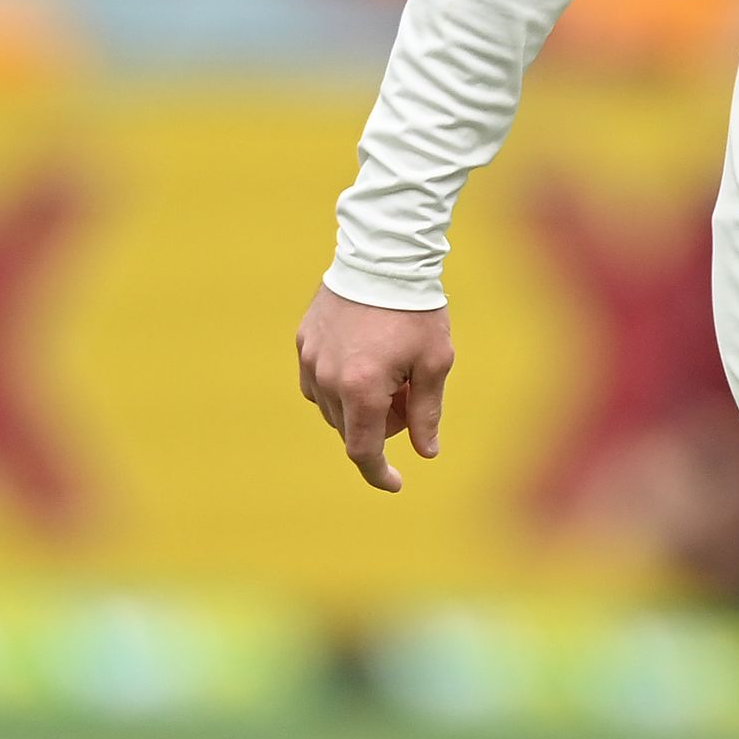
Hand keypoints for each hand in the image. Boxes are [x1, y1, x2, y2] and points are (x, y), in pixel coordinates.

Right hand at [294, 284, 454, 491]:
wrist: (384, 255)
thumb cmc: (416, 309)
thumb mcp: (434, 362)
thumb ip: (427, 413)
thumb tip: (427, 452)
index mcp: (361, 388)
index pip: (363, 451)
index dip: (379, 473)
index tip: (395, 483)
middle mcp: (328, 379)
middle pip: (351, 428)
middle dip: (381, 424)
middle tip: (408, 394)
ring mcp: (311, 359)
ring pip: (332, 408)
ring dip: (358, 405)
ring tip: (388, 372)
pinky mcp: (303, 340)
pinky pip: (317, 381)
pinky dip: (339, 385)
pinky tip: (363, 361)